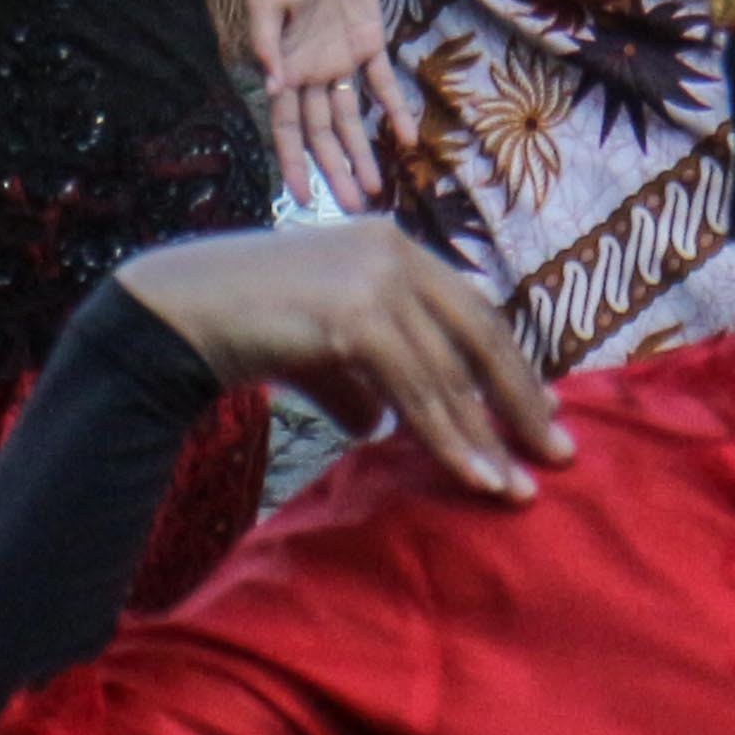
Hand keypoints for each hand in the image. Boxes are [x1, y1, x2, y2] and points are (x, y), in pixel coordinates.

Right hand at [109, 223, 566, 498]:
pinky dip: (450, 439)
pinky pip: (417, 391)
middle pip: (480, 334)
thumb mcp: (321, 351)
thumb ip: (361, 379)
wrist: (177, 314)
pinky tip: (471, 475)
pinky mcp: (352, 314)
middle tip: (557, 454)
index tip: (543, 414)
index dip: (511, 365)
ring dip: (486, 436)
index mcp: (393, 246)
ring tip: (515, 488)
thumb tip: (382, 424)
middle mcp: (393, 251)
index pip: (473, 310)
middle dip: (520, 400)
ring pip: (449, 372)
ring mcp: (374, 278)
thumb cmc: (246, 327)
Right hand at [245, 0, 413, 209]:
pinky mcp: (371, 43)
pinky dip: (394, 109)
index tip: (300, 197)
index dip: (293, 162)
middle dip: (334, 170)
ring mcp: (342, 61)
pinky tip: (405, 138)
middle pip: (324, 133)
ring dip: (362, 152)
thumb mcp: (265, 1)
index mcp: (284, 68)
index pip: (288, 127)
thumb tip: (275, 89)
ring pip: (353, 118)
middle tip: (350, 206)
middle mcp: (313, 73)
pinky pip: (383, 83)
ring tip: (376, 189)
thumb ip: (268, 45)